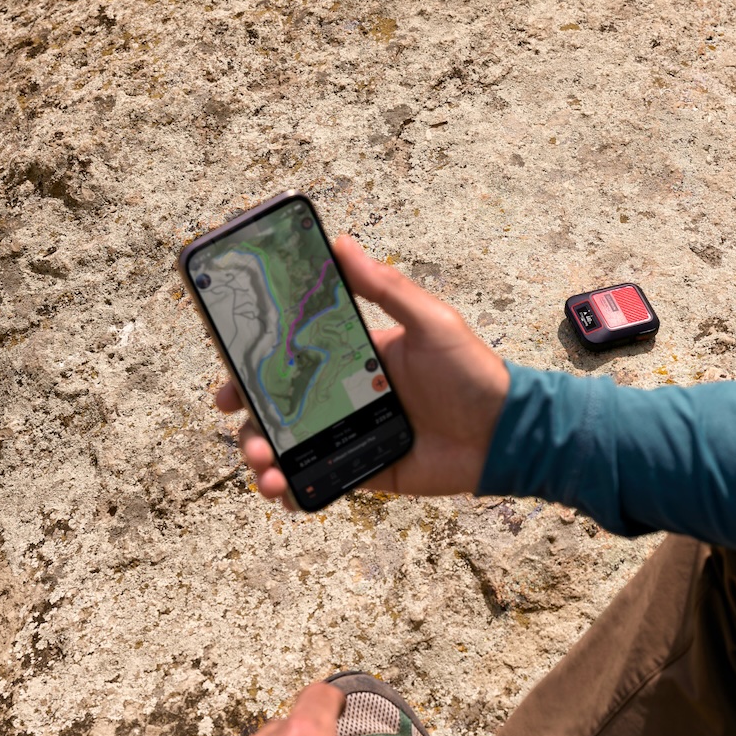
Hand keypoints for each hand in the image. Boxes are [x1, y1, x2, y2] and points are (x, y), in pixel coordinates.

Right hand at [215, 236, 510, 507]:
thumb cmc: (473, 372)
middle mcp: (346, 396)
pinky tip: (282, 493)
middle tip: (238, 422)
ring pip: (292, 448)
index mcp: (355, 357)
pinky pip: (320, 483)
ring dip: (265, 457)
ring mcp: (353, 437)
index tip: (229, 376)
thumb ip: (385, 287)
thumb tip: (342, 243)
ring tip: (264, 468)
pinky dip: (293, 491)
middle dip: (249, 419)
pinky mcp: (366, 472)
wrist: (505, 433)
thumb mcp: (430, 320)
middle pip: (280, 407)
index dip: (253, 368)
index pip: (291, 359)